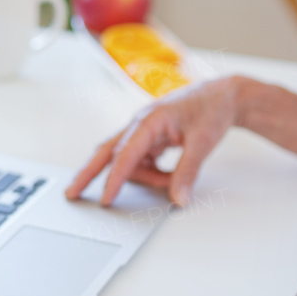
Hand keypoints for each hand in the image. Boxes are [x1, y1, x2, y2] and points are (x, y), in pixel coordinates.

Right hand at [67, 76, 243, 206]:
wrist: (224, 96)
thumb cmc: (212, 109)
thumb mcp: (203, 143)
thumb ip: (188, 172)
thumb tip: (178, 199)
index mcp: (149, 120)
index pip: (125, 154)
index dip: (115, 179)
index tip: (105, 199)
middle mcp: (141, 124)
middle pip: (107, 152)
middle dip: (89, 173)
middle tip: (71, 193)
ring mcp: (144, 131)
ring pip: (129, 161)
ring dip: (145, 178)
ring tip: (172, 182)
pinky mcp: (152, 138)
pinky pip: (141, 160)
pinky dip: (150, 173)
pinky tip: (165, 177)